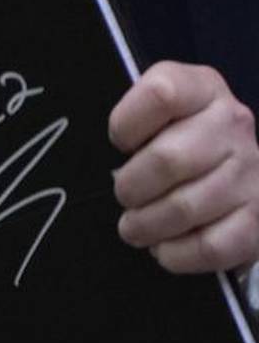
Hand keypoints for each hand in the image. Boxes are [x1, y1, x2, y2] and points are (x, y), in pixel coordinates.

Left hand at [109, 61, 258, 272]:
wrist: (233, 167)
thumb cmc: (176, 138)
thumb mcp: (155, 114)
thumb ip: (131, 124)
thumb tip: (98, 164)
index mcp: (202, 88)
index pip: (160, 95)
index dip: (125, 124)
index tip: (119, 144)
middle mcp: (233, 124)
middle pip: (167, 160)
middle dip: (130, 187)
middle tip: (123, 197)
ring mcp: (252, 171)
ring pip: (184, 208)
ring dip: (146, 225)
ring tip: (134, 227)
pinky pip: (210, 246)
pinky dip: (176, 254)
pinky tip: (163, 247)